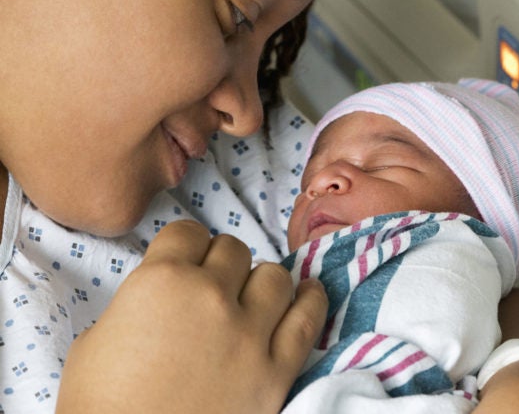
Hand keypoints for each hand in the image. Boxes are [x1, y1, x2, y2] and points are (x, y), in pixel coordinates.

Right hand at [57, 220, 327, 413]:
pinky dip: (311, 300)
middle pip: (233, 250)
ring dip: (261, 281)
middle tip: (213, 285)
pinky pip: (308, 320)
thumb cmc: (99, 404)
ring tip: (253, 296)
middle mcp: (212, 296)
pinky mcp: (277, 369)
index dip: (185, 245)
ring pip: (275, 276)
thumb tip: (161, 298)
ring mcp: (250, 333)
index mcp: (162, 280)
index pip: (188, 232)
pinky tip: (308, 293)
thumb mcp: (96, 339)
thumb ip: (137, 302)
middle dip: (221, 263)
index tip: (185, 259)